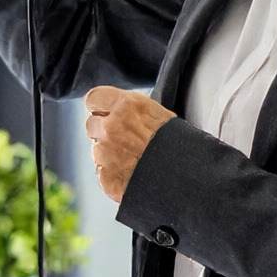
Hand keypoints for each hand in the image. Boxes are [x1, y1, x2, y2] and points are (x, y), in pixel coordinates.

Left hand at [85, 86, 174, 202]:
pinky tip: (132, 172)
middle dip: (103, 130)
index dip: (100, 106)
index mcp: (125, 106)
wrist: (185, 177)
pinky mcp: (107, 177)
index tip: (106, 112)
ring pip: (96, 149)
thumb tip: (122, 110)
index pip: (93, 98)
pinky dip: (113, 173)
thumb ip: (133, 110)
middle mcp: (111, 127)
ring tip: (132, 158)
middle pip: (91, 124)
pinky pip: (102, 171)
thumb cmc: (178, 146)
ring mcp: (106, 154)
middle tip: (122, 137)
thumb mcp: (160, 113)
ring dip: (108, 152)